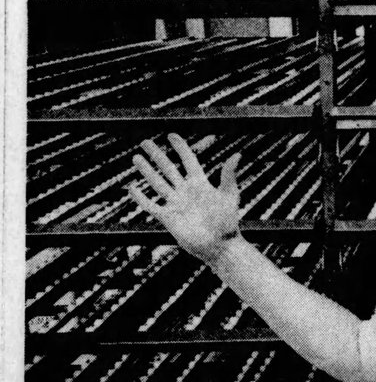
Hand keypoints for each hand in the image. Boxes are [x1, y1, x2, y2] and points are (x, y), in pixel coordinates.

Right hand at [128, 133, 241, 265]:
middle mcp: (186, 191)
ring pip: (157, 183)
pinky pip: (151, 205)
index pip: (188, 160)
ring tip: (136, 157)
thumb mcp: (229, 196)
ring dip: (147, 170)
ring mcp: (176, 204)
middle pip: (168, 169)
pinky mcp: (168, 218)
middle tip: (145, 142)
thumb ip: (229, 175)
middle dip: (157, 155)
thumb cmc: (228, 222)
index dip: (181, 148)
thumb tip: (238, 154)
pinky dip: (140, 197)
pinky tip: (132, 187)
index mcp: (201, 184)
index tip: (171, 135)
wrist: (220, 246)